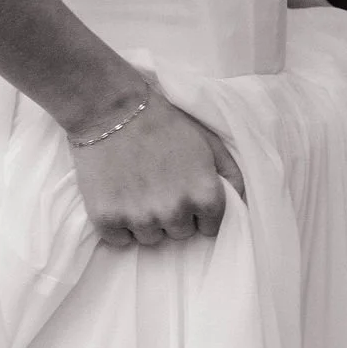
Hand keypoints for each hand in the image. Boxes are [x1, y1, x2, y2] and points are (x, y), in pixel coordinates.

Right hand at [68, 88, 245, 248]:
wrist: (111, 108)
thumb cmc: (163, 121)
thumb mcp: (208, 141)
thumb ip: (230, 173)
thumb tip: (239, 202)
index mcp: (203, 194)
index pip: (210, 227)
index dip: (198, 210)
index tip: (184, 193)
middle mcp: (174, 211)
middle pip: (179, 233)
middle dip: (172, 214)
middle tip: (157, 185)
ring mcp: (139, 218)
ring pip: (149, 238)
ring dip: (144, 220)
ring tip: (135, 188)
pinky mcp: (107, 219)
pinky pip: (119, 239)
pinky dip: (117, 225)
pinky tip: (116, 197)